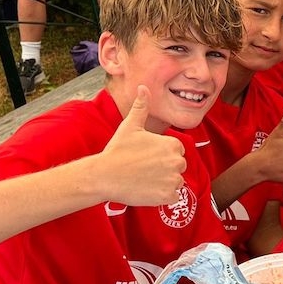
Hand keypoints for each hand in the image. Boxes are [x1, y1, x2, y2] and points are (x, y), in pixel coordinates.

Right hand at [101, 86, 186, 204]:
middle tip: (144, 168)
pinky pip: (172, 196)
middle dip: (165, 168)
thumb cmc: (117, 150)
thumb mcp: (130, 126)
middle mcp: (176, 162)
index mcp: (172, 145)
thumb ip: (142, 107)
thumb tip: (143, 87)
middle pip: (178, 166)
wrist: (104, 175)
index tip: (146, 156)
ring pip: (176, 181)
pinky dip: (162, 196)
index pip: (176, 150)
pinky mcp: (167, 196)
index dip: (162, 154)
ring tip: (144, 178)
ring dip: (164, 182)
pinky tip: (146, 189)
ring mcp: (173, 180)